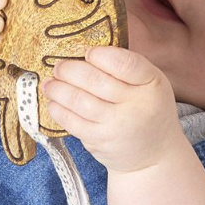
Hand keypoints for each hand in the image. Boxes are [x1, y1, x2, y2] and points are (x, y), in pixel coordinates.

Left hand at [41, 46, 184, 173]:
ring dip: (58, 89)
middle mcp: (136, 106)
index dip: (101, 55)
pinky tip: (53, 102)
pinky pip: (72, 122)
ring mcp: (116, 126)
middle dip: (70, 70)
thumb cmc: (148, 109)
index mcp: (152, 84)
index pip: (126, 64)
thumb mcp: (151, 83)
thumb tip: (84, 51)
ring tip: (49, 82)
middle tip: (59, 65)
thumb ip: (127, 66)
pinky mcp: (99, 141)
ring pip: (80, 101)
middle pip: (95, 81)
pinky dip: (58, 109)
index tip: (87, 52)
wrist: (155, 153)